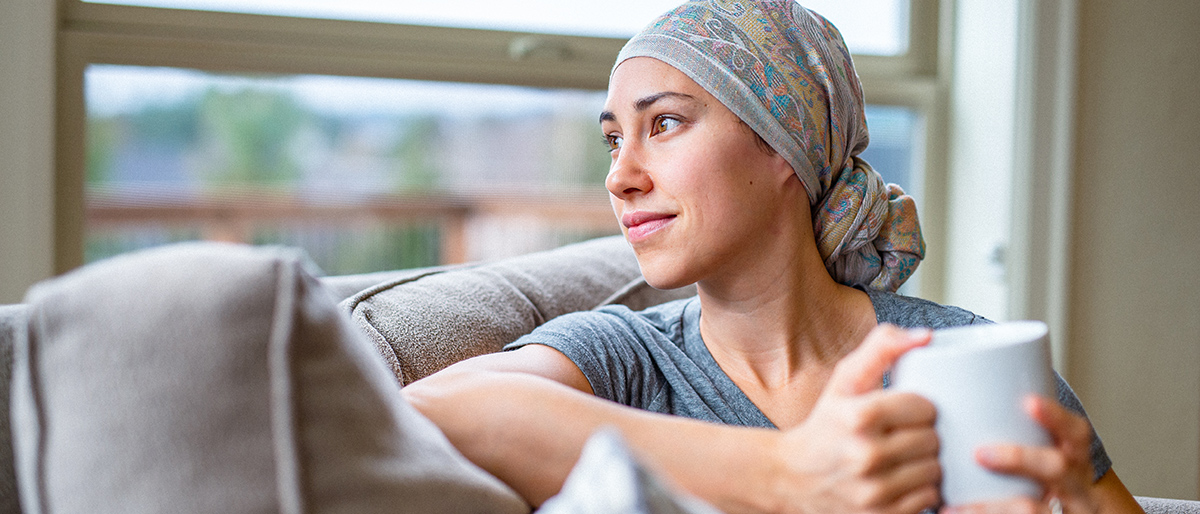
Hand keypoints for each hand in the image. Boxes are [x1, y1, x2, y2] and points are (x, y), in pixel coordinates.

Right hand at [774, 324, 940, 513]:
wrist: (794, 476)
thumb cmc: (827, 424)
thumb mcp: (845, 379)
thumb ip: (882, 347)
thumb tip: (925, 337)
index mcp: (858, 416)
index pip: (925, 407)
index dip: (921, 407)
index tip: (908, 410)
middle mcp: (866, 456)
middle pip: (933, 440)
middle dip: (924, 435)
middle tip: (906, 434)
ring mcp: (874, 492)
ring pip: (935, 471)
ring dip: (926, 463)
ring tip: (906, 457)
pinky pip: (928, 500)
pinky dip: (921, 490)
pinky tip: (903, 480)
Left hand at [942, 396, 1099, 513]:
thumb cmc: (1048, 481)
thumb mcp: (1049, 456)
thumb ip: (1020, 433)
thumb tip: (966, 397)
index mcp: (1075, 458)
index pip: (1075, 432)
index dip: (1056, 417)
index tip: (1030, 401)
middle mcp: (1077, 487)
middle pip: (1057, 468)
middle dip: (1018, 458)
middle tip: (979, 453)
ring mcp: (1068, 512)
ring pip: (1035, 510)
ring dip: (990, 508)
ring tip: (955, 509)